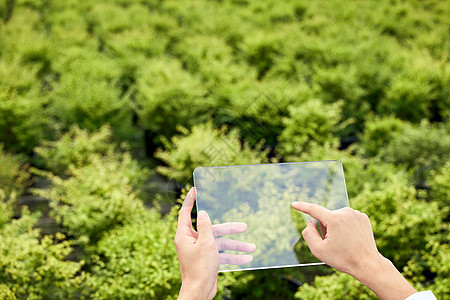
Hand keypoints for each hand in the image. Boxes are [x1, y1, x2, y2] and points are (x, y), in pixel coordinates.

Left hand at [175, 188, 255, 299]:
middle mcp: (191, 241)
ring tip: (252, 247)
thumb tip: (202, 213)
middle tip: (244, 227)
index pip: (186, 213)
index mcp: (185, 235)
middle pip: (212, 230)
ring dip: (236, 246)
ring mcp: (200, 251)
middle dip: (229, 230)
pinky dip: (232, 256)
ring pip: (220, 243)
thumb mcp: (206, 244)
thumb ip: (206, 227)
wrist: (199, 293)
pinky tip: (247, 258)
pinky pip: (221, 255)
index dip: (189, 201)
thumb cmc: (199, 268)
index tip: (194, 190)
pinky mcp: (207, 260)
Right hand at [292, 202, 416, 299]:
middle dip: (325, 228)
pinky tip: (351, 238)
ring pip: (336, 218)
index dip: (302, 207)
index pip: (314, 209)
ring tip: (344, 242)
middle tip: (333, 243)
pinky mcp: (363, 217)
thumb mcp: (319, 250)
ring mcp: (356, 214)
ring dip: (335, 227)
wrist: (368, 264)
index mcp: (334, 219)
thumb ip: (309, 234)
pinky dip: (345, 227)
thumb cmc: (343, 258)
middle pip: (326, 217)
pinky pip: (347, 219)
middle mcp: (346, 212)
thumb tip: (311, 222)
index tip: (294, 204)